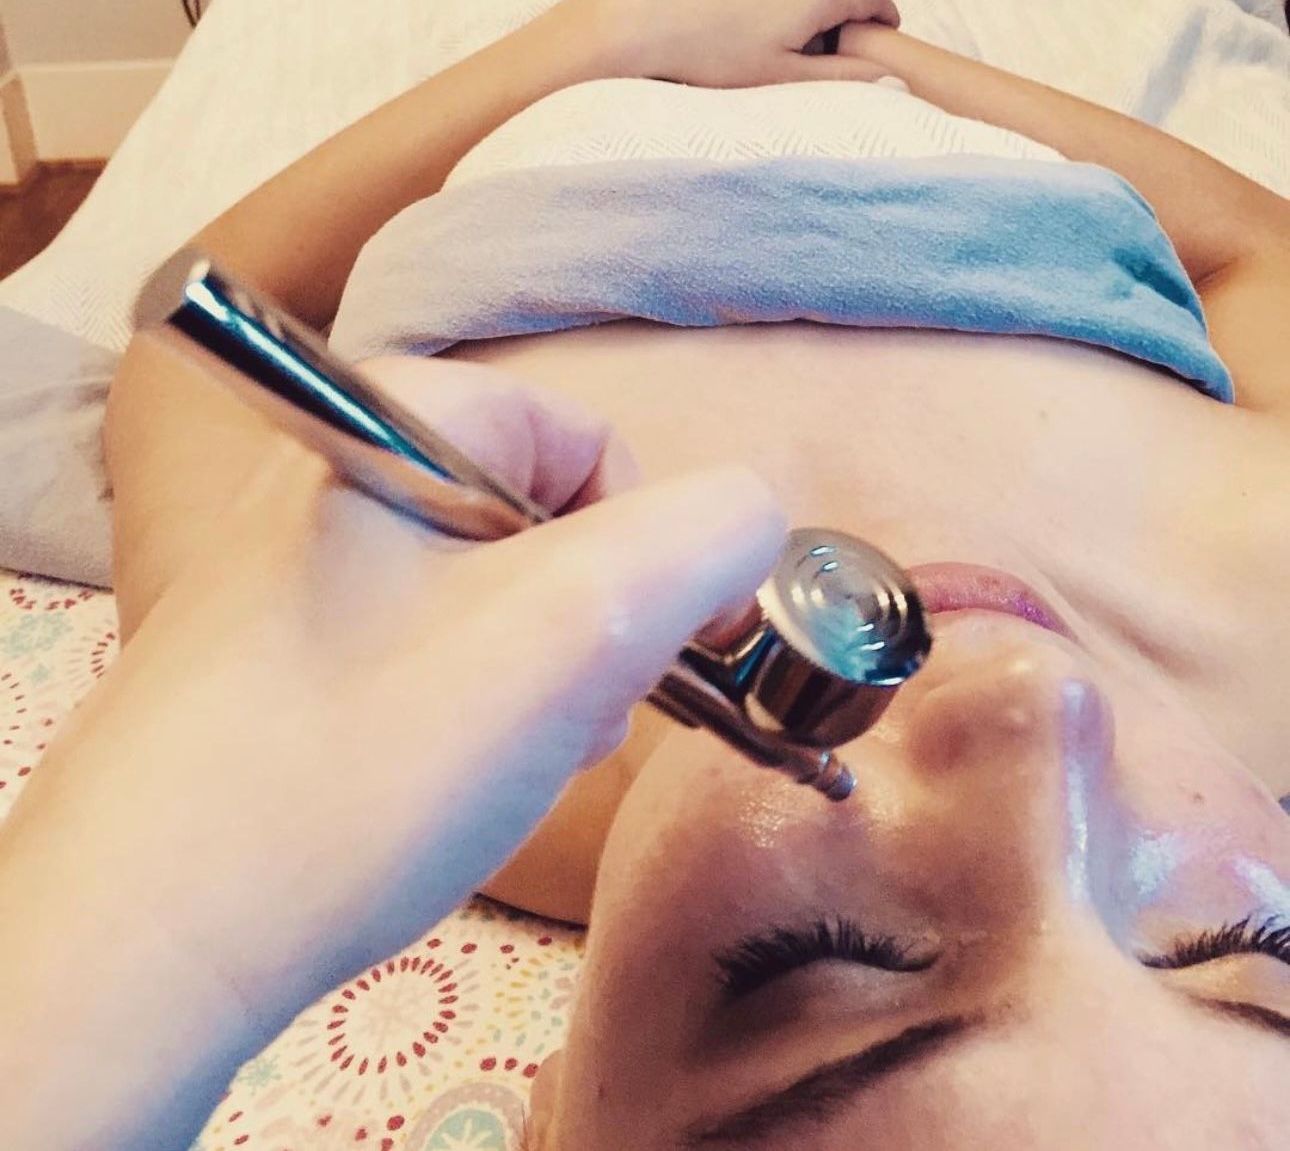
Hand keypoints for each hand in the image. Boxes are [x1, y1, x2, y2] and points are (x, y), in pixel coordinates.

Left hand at [5, 357, 785, 1044]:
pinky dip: (472, 709)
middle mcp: (343, 470)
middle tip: (564, 720)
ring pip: (496, 599)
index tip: (655, 657)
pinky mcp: (285, 646)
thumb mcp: (581, 628)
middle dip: (590, 632)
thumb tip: (751, 521)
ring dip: (540, 681)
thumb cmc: (377, 755)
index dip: (656, 550)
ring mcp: (304, 562)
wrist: (156, 923)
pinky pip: (431, 650)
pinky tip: (445, 776)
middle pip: (548, 526)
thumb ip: (707, 537)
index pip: (593, 445)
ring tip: (503, 759)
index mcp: (399, 420)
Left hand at [573, 0, 901, 86]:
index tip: (871, 55)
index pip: (879, 1)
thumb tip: (886, 76)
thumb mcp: (786, 74)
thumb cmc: (716, 52)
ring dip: (810, 21)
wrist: (651, 24)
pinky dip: (781, 13)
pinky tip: (752, 31)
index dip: (881, 30)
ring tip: (774, 47)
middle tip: (815, 61)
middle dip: (841, 25)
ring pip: (814, 0)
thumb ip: (842, 75)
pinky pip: (785, 1)